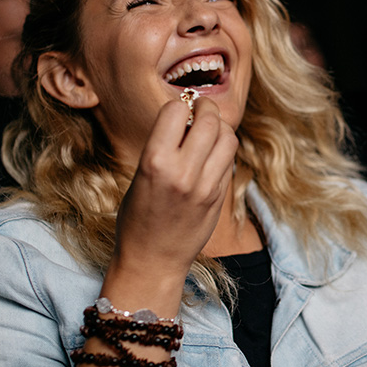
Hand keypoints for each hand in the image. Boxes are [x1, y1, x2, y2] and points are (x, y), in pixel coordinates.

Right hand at [101, 96, 238, 311]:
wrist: (153, 260)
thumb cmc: (137, 217)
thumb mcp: (140, 175)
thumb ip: (164, 145)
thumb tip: (187, 115)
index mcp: (154, 162)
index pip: (175, 110)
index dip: (178, 105)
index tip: (179, 109)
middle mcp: (183, 172)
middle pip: (210, 120)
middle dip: (206, 107)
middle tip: (201, 109)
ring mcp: (206, 186)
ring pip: (228, 137)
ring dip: (221, 127)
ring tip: (210, 130)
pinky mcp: (220, 197)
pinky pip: (230, 159)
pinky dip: (224, 150)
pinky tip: (212, 154)